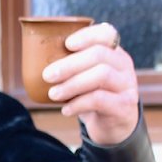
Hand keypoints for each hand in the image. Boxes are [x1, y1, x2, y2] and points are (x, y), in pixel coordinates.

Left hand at [42, 22, 139, 144]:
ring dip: (72, 84)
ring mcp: (127, 85)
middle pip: (99, 55)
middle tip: (47, 75)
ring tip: (53, 94)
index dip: (87, 36)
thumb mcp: (85, 79)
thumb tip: (35, 62)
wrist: (113, 127)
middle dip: (70, 64)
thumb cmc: (93, 98)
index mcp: (113, 53)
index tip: (66, 44)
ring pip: (102, 75)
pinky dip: (78, 104)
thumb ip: (72, 68)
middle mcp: (124, 65)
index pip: (106, 34)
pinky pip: (100, 99)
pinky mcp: (123, 106)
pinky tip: (65, 110)